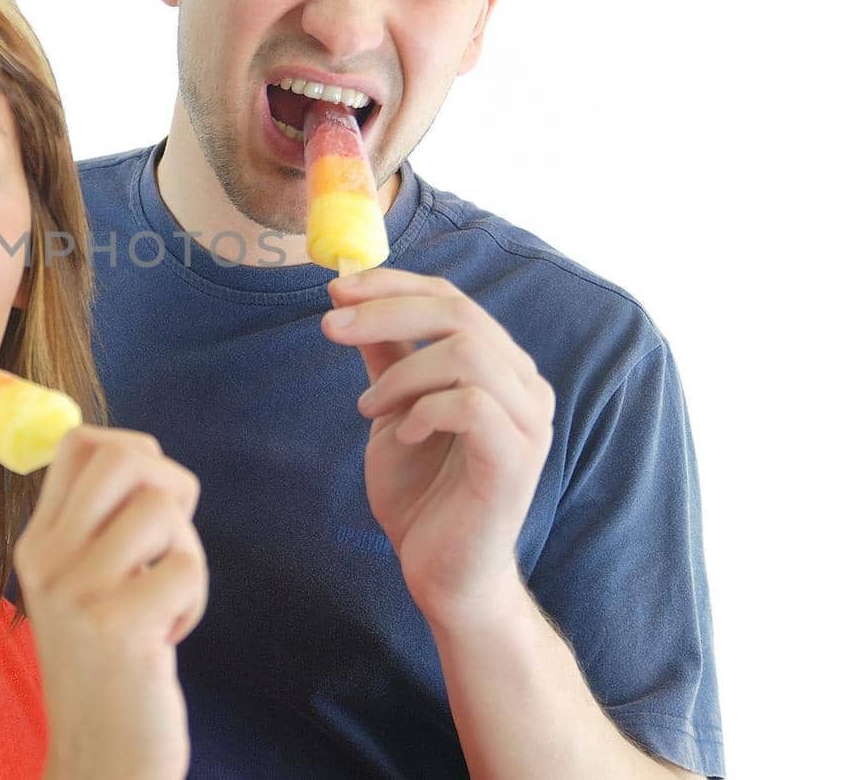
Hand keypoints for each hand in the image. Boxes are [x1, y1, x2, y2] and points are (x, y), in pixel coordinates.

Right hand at [14, 427, 206, 779]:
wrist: (97, 762)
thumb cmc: (108, 670)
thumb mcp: (83, 589)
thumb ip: (100, 529)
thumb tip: (147, 462)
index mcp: (38, 543)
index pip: (76, 443)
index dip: (131, 450)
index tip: (147, 499)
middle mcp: (48, 559)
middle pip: (123, 457)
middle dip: (170, 483)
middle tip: (169, 539)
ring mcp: (77, 593)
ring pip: (162, 508)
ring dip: (186, 553)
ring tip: (166, 597)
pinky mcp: (117, 627)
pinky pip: (186, 568)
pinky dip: (194, 600)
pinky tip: (167, 637)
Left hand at [322, 269, 553, 631]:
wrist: (442, 576)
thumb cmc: (422, 496)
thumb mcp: (393, 414)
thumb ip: (388, 362)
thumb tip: (351, 304)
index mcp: (499, 368)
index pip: (452, 298)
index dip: (394, 284)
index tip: (337, 288)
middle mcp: (525, 387)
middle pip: (459, 312)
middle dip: (386, 311)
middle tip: (331, 327)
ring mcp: (529, 423)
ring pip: (466, 352)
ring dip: (402, 372)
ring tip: (368, 409)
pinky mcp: (517, 460)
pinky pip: (471, 404)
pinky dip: (424, 410)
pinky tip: (401, 434)